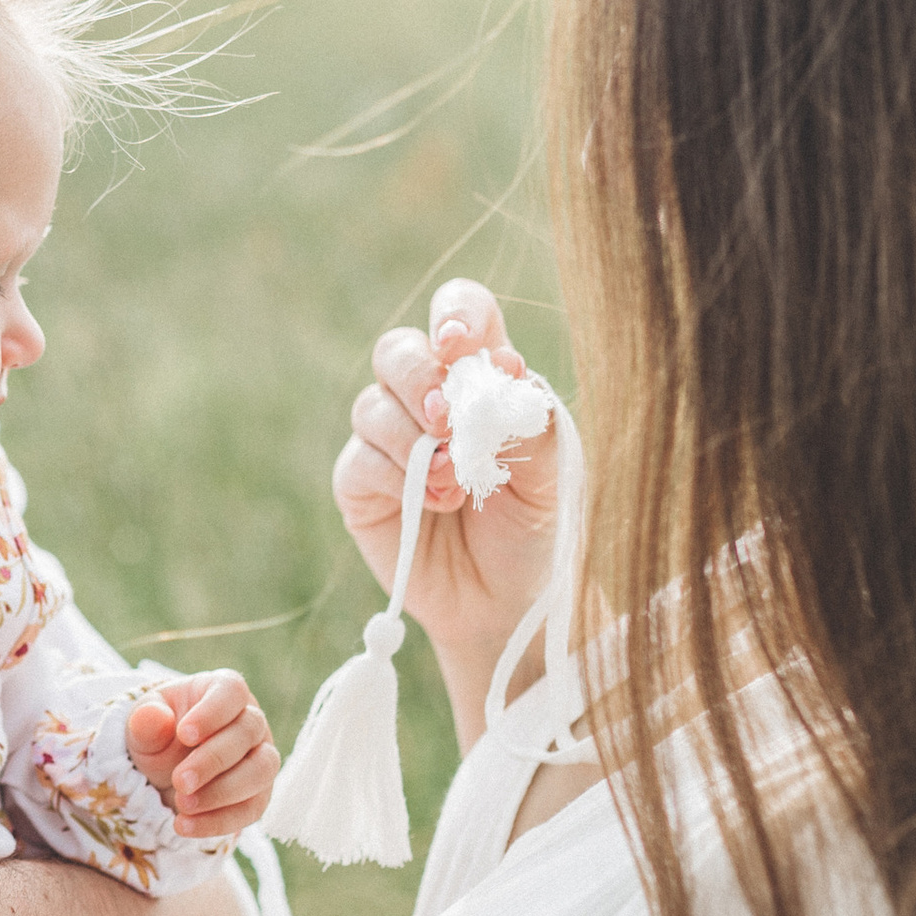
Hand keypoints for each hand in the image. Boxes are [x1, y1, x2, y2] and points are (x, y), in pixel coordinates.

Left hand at [126, 673, 279, 837]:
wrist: (163, 771)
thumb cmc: (159, 737)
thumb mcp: (144, 727)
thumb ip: (146, 722)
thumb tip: (154, 717)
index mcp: (223, 690)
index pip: (231, 692)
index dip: (213, 712)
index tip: (185, 734)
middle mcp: (250, 720)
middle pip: (247, 732)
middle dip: (213, 760)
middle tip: (179, 781)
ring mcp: (260, 757)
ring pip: (261, 771)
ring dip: (222, 792)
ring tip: (183, 805)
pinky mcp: (259, 794)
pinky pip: (251, 808)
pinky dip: (219, 821)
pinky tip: (185, 826)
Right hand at [333, 277, 563, 692]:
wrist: (511, 601)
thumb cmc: (537, 529)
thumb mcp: (555, 472)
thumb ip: (531, 420)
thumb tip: (499, 372)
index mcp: (480, 377)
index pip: (459, 314)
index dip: (453, 314)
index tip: (459, 343)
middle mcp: (428, 400)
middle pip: (398, 351)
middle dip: (420, 380)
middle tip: (450, 422)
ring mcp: (389, 441)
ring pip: (372, 404)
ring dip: (413, 440)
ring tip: (456, 484)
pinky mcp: (361, 486)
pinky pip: (359, 460)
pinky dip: (396, 477)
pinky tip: (433, 504)